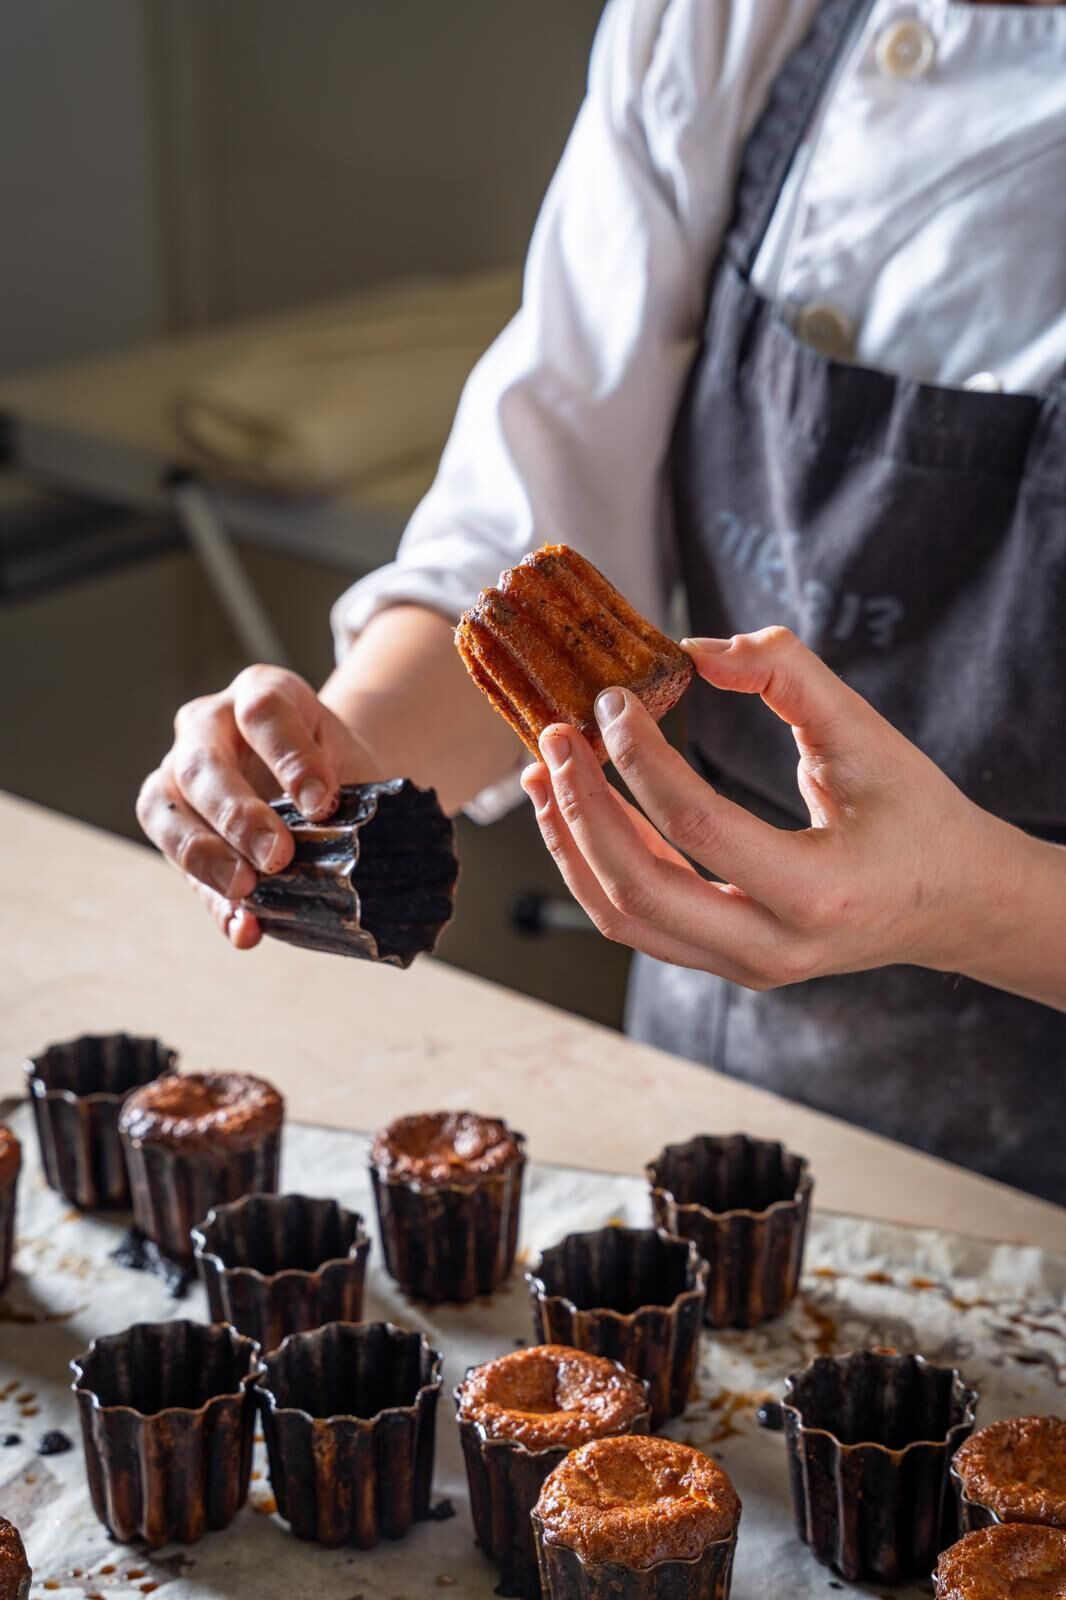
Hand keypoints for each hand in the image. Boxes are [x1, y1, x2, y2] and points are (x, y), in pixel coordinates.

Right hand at [137, 665, 377, 948]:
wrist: (324, 788)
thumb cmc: (337, 771)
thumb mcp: (353, 770)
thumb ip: (348, 807)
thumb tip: (348, 863)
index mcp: (261, 693)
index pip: (263, 712)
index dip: (289, 756)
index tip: (320, 802)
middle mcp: (207, 724)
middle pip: (203, 763)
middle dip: (238, 814)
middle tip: (277, 856)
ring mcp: (178, 771)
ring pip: (163, 807)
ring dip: (203, 854)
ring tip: (245, 890)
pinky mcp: (173, 827)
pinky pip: (177, 865)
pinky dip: (212, 901)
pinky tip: (243, 927)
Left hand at [520, 626, 1008, 989]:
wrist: (954, 904)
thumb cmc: (917, 816)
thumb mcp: (870, 733)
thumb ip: (790, 675)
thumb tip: (695, 648)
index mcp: (817, 893)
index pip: (696, 826)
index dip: (640, 760)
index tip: (610, 700)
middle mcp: (773, 947)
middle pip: (640, 889)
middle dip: (582, 807)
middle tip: (554, 737)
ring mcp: (744, 966)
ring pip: (625, 918)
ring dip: (571, 842)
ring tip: (543, 772)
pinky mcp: (724, 962)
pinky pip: (638, 923)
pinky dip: (594, 866)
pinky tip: (573, 810)